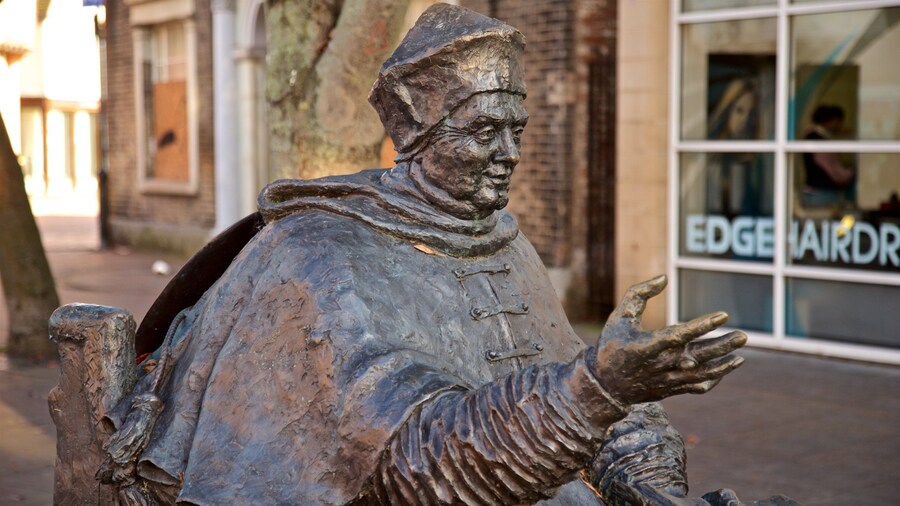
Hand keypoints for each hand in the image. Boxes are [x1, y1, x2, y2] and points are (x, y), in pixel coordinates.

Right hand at [592, 275, 745, 404]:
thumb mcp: (619, 316)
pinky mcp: (671, 390)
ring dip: (724, 365)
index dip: (703, 324)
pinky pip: (697, 387)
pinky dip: (712, 380)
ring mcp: (668, 379)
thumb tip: (663, 278)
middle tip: (743, 336)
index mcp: (649, 345)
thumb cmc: (612, 346)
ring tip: (740, 356)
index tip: (723, 315)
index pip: (682, 334)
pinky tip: (723, 369)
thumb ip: (639, 294)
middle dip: (723, 346)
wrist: (604, 385)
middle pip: (700, 356)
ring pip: (703, 374)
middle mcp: (662, 364)